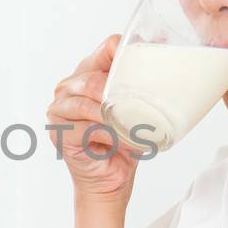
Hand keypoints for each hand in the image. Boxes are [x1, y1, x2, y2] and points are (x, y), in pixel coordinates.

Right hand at [46, 35, 142, 203]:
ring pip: (89, 104)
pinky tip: (125, 143)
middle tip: (143, 108)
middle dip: (120, 93)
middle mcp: (68, 87)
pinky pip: (87, 128)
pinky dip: (110, 137)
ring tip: (136, 130)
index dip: (126, 54)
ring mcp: (59, 109)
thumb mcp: (134, 109)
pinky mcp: (59, 132)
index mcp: (86, 72)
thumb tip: (168, 68)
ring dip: (116, 118)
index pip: (106, 49)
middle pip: (94, 79)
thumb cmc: (121, 142)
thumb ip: (140, 86)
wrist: (110, 178)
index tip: (150, 67)